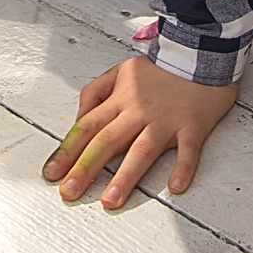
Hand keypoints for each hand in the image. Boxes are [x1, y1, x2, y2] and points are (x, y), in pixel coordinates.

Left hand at [44, 56, 237, 209]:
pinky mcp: (192, 126)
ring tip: (110, 201)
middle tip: (70, 192)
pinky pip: (188, 150)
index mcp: (120, 99)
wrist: (200, 52)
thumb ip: (95, 92)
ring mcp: (165, 120)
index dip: (67, 151)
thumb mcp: (119, 71)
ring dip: (125, 177)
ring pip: (142, 150)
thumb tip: (79, 118)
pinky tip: (175, 187)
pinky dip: (183, 168)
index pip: (87, 127)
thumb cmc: (160, 68)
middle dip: (86, 168)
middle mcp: (138, 111)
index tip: (52, 173)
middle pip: (107, 142)